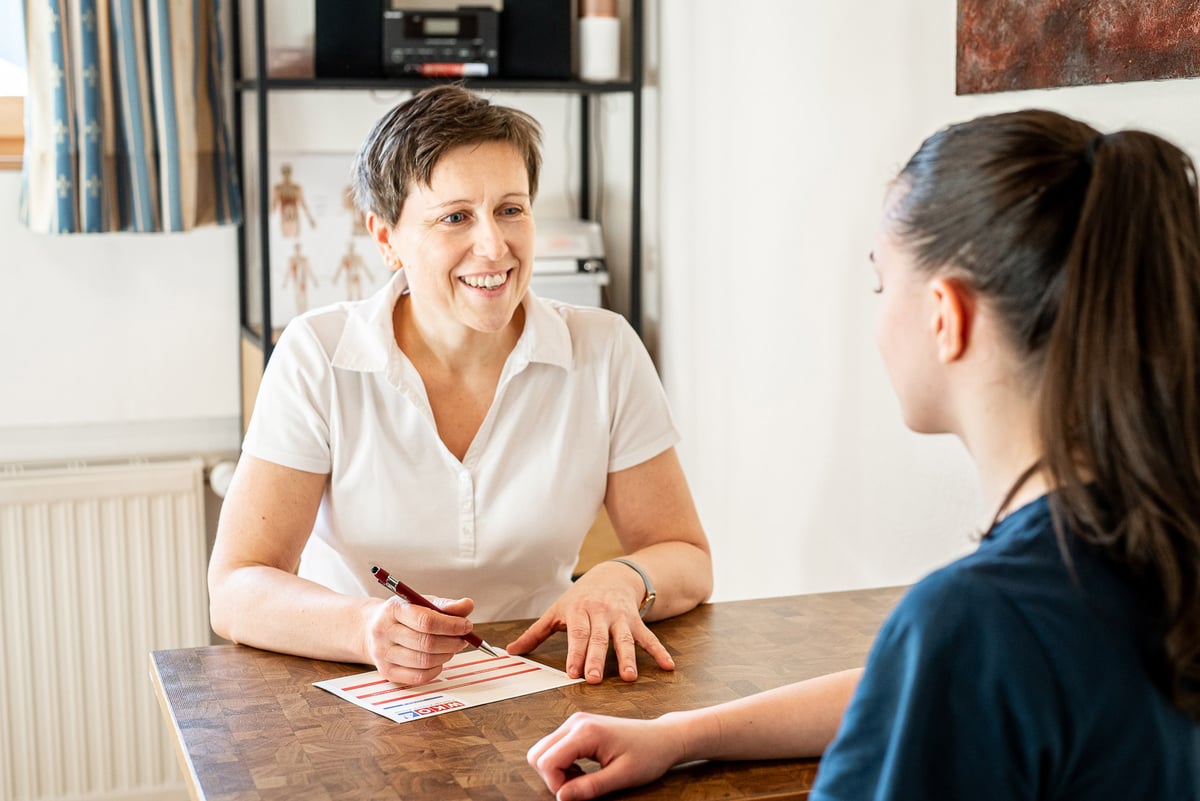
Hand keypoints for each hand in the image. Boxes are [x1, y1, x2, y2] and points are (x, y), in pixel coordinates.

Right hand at [364, 594, 475, 684]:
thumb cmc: (404, 615)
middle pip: (426, 643)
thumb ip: (446, 605)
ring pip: (424, 661)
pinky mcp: (386, 672)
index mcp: (393, 609)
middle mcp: (384, 631)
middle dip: (452, 642)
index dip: (451, 625)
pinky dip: (436, 670)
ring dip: (446, 655)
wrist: (371, 629)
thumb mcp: (422, 602)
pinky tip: (439, 660)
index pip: (426, 621)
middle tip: (463, 639)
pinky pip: (418, 677)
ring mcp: (383, 654)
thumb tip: (468, 605)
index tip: (466, 626)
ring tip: (451, 647)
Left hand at [505, 563, 674, 682]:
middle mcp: (601, 613)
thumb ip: (535, 633)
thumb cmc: (579, 598)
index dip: (575, 653)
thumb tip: (511, 652)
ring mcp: (621, 617)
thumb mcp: (557, 611)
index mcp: (579, 611)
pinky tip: (668, 666)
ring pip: (624, 639)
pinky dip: (659, 651)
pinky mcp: (636, 621)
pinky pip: (648, 637)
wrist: (612, 575)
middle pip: (599, 638)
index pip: (577, 634)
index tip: (572, 673)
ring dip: (628, 658)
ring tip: (630, 677)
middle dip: (597, 658)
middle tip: (595, 679)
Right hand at [527, 712, 685, 800]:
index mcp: (585, 731)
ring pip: (544, 751)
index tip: (576, 794)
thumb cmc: (649, 754)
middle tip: (577, 788)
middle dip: (551, 778)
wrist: (663, 738)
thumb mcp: (622, 777)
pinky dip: (562, 765)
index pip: (546, 761)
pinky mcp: (578, 727)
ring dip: (556, 772)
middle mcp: (576, 722)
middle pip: (538, 754)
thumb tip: (561, 798)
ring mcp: (576, 722)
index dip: (555, 785)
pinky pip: (555, 748)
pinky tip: (582, 771)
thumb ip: (590, 787)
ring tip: (582, 780)